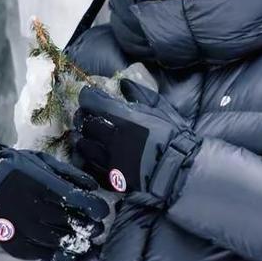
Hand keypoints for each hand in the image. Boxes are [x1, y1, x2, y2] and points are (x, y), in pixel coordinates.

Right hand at [0, 134, 108, 260]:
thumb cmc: (18, 169)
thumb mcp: (42, 163)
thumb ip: (69, 175)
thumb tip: (94, 187)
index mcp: (40, 186)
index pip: (75, 200)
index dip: (94, 208)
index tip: (103, 210)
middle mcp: (31, 209)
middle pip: (70, 223)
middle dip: (89, 227)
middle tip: (97, 228)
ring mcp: (22, 229)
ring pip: (59, 242)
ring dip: (78, 244)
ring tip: (87, 242)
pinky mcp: (15, 244)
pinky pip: (43, 255)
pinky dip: (61, 257)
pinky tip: (71, 254)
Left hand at [68, 79, 200, 204]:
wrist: (179, 171)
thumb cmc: (174, 138)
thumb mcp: (162, 110)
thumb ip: (141, 95)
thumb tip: (123, 83)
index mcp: (125, 119)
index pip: (93, 102)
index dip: (87, 97)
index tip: (89, 96)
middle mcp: (113, 138)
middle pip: (85, 123)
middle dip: (84, 117)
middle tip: (87, 116)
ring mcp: (109, 159)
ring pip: (83, 146)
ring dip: (82, 139)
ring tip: (86, 137)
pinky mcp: (110, 177)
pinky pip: (89, 166)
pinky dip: (85, 159)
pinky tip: (89, 156)